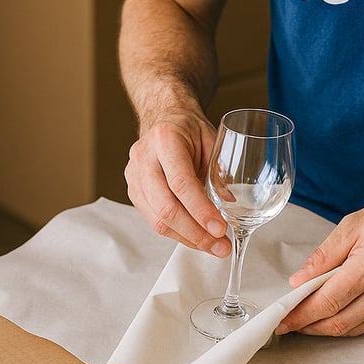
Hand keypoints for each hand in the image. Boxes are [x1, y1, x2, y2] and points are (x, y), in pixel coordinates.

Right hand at [124, 113, 230, 256]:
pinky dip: (177, 232)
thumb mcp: (211, 139)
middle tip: (221, 246)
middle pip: (166, 207)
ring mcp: (134, 176)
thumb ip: (218, 171)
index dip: (201, 210)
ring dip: (188, 238)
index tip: (220, 228)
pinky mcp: (134, 191)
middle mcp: (144, 158)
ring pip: (157, 219)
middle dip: (196, 233)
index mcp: (165, 139)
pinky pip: (153, 220)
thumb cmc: (189, 127)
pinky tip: (196, 237)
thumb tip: (230, 206)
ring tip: (213, 247)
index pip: (181, 183)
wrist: (164, 117)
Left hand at [274, 193, 363, 336]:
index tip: (282, 319)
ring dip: (328, 326)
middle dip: (309, 325)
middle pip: (339, 321)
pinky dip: (351, 321)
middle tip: (290, 321)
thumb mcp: (355, 223)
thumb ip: (325, 255)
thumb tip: (299, 281)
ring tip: (310, 316)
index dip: (300, 314)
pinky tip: (340, 309)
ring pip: (353, 328)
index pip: (328, 301)